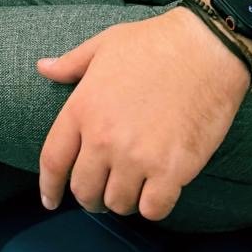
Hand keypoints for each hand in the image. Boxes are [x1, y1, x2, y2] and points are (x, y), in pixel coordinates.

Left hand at [34, 6, 251, 221]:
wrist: (208, 46)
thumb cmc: (156, 42)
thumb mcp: (104, 45)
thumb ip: (71, 64)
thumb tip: (43, 67)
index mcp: (82, 109)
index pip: (52, 162)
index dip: (49, 187)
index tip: (51, 200)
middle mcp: (104, 138)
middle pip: (84, 190)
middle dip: (91, 197)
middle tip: (104, 192)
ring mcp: (137, 156)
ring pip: (118, 204)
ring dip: (124, 200)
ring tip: (135, 188)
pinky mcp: (172, 169)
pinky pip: (153, 209)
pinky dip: (154, 205)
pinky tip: (160, 191)